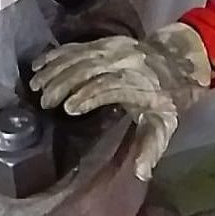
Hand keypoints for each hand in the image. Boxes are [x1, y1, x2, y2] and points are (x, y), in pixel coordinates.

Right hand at [29, 23, 211, 180]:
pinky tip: (39, 65)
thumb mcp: (164, 124)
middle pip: (90, 69)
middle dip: (64, 83)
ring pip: (80, 57)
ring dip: (55, 69)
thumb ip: (150, 148)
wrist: (179, 59)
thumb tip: (140, 174)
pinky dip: (56, 55)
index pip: (110, 87)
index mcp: (139, 84)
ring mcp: (113, 48)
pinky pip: (77, 47)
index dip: (89, 96)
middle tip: (44, 101)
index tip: (68, 109)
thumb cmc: (167, 98)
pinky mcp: (104, 41)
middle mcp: (124, 62)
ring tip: (35, 85)